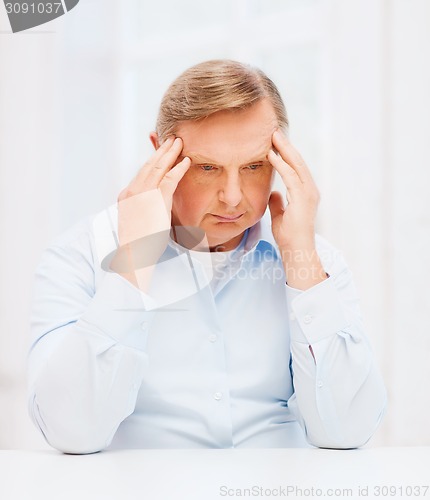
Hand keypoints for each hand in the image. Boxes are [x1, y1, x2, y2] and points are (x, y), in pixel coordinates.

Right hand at [113, 137, 190, 286]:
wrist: (133, 255)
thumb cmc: (139, 243)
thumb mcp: (140, 220)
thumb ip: (146, 207)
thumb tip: (154, 201)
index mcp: (127, 195)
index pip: (142, 172)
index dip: (153, 159)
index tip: (162, 149)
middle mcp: (132, 192)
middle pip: (149, 166)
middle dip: (161, 150)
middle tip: (172, 138)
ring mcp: (142, 196)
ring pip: (158, 168)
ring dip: (170, 154)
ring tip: (179, 143)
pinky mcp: (153, 202)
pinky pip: (168, 180)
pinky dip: (178, 169)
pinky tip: (185, 161)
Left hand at [267, 130, 325, 288]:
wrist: (296, 250)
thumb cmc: (289, 237)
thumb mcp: (280, 216)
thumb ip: (278, 204)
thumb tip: (274, 193)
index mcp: (305, 192)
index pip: (295, 168)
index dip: (286, 154)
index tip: (275, 142)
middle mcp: (310, 190)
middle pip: (298, 162)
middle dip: (286, 145)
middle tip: (274, 130)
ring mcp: (308, 193)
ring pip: (296, 165)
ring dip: (284, 150)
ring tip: (273, 136)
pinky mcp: (302, 198)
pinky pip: (291, 177)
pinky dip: (281, 164)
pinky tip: (271, 155)